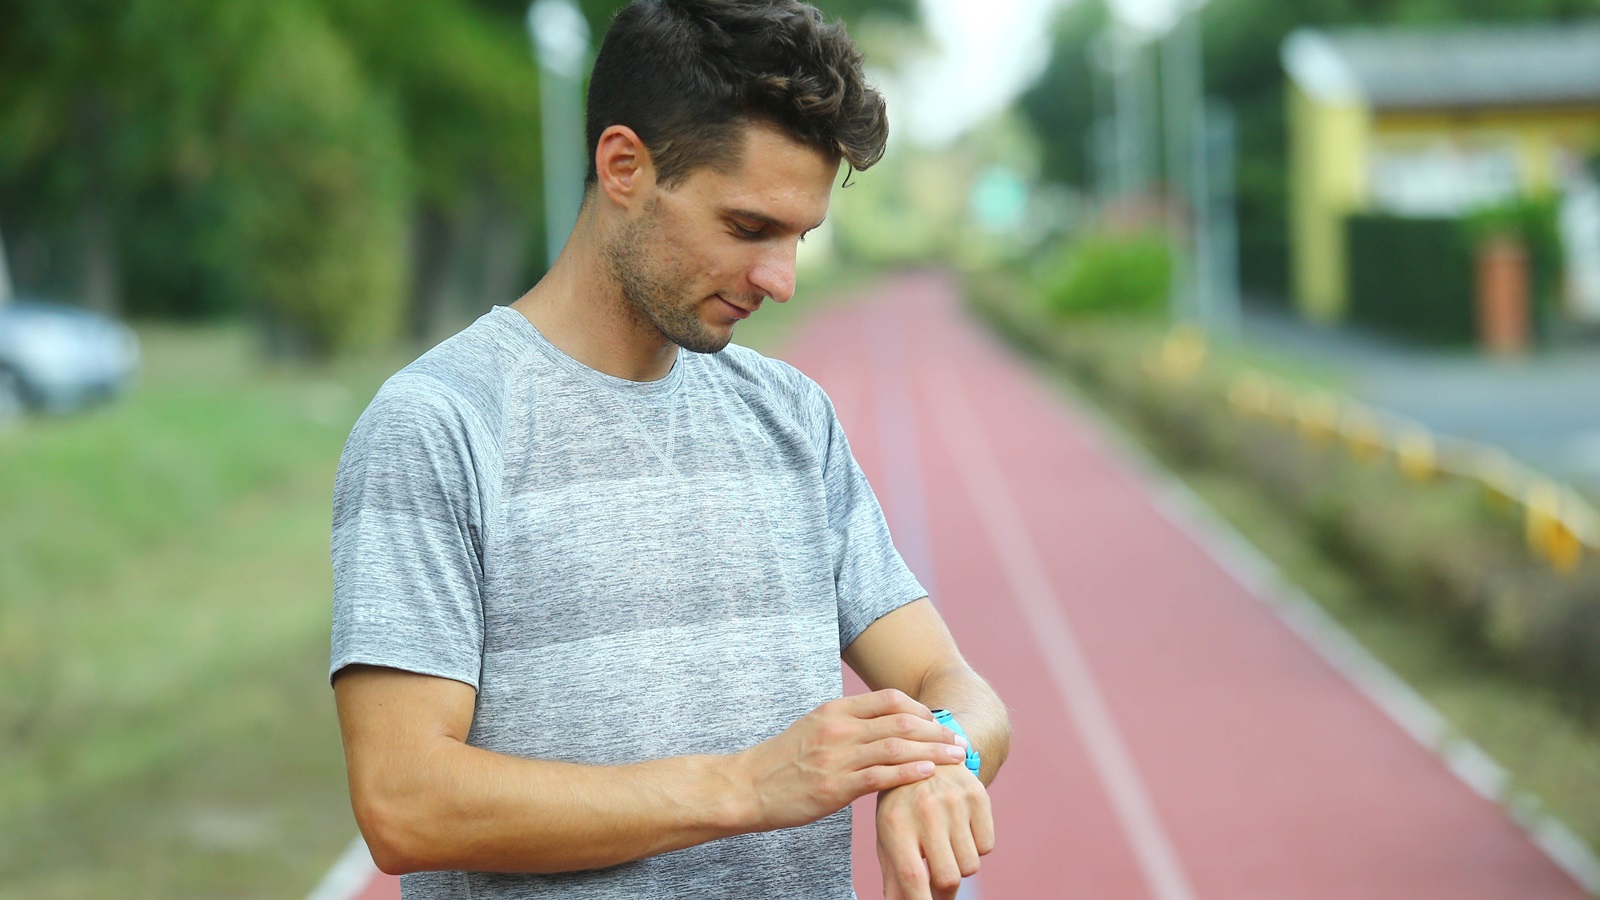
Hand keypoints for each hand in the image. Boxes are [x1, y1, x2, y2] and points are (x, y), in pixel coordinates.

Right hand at [735, 689, 970, 831]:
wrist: (748, 786)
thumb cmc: (783, 761)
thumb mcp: (814, 728)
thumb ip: (847, 723)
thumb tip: (882, 723)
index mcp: (835, 710)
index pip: (889, 699)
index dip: (920, 709)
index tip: (936, 722)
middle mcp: (839, 728)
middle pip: (901, 721)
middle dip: (936, 731)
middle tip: (959, 740)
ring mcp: (837, 757)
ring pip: (897, 747)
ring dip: (932, 751)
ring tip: (955, 758)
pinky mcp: (835, 787)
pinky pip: (880, 776)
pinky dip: (909, 773)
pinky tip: (928, 773)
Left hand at [876, 764, 994, 899]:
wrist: (927, 752)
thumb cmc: (901, 804)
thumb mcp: (888, 834)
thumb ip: (894, 876)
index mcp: (896, 822)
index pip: (912, 877)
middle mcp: (926, 810)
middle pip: (948, 877)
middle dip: (944, 890)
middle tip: (937, 882)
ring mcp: (954, 801)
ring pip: (971, 865)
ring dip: (960, 864)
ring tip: (945, 845)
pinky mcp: (978, 795)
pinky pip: (987, 846)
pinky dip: (976, 846)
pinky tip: (960, 827)